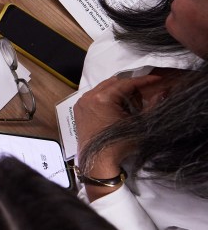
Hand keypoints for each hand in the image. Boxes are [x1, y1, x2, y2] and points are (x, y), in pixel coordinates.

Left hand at [74, 73, 164, 196]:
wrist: (97, 161)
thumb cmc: (119, 145)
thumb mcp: (139, 125)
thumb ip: (151, 107)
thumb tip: (161, 92)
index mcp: (102, 98)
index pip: (126, 83)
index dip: (143, 81)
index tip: (156, 79)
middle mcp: (89, 96)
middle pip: (113, 82)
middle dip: (130, 85)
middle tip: (144, 93)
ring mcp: (81, 101)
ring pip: (103, 87)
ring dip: (118, 90)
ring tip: (132, 101)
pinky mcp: (78, 108)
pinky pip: (94, 95)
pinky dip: (106, 96)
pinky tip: (116, 106)